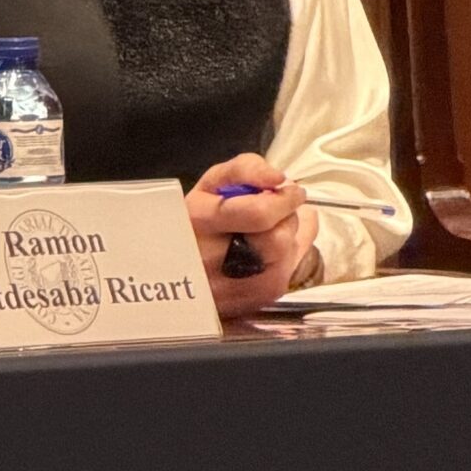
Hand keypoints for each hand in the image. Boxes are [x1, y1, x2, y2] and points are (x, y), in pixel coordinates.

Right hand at [188, 154, 313, 320]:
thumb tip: (278, 179)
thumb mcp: (211, 184)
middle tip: (274, 211)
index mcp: (200, 221)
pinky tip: (269, 251)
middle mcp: (216, 260)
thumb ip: (245, 169)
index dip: (283, 200)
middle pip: (278, 238)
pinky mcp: (254, 300)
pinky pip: (289, 274)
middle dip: (285, 220)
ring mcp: (236, 286)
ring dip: (287, 239)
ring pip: (288, 257)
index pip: (258, 214)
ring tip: (266, 232)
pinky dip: (288, 257)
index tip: (289, 190)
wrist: (180, 270)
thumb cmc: (198, 221)